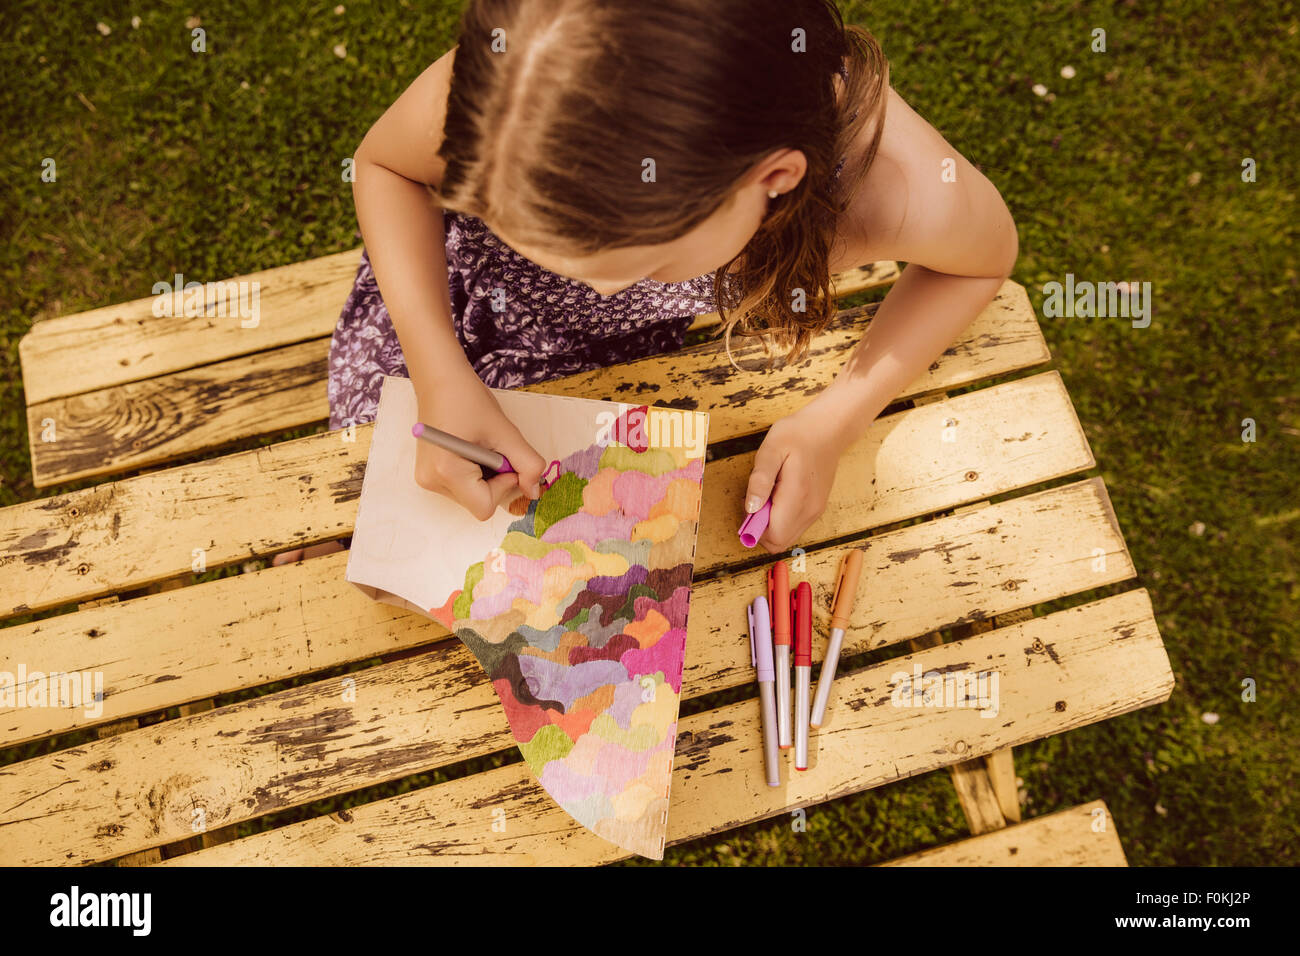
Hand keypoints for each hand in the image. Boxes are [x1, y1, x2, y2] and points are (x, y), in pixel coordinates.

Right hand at [413, 366, 547, 519]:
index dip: (503, 487)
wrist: (440, 379)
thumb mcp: (506, 432)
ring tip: (478, 445)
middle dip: (495, 481)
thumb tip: (534, 492)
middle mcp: (431, 481)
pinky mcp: (428, 474)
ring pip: (471, 496)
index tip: (504, 459)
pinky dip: (474, 473)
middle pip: (478, 503)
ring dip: (485, 477)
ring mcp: (427, 479)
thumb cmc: (469, 399)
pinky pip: (461, 486)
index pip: (485, 507)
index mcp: (447, 472)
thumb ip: (527, 464)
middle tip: (492, 449)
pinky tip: (469, 449)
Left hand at [744, 400, 856, 552]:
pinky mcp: (816, 509)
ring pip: (786, 537)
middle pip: (779, 543)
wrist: (827, 429)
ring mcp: (815, 511)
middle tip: (756, 500)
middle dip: (760, 529)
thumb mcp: (771, 450)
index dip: (754, 529)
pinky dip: (780, 519)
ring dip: (770, 524)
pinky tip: (777, 495)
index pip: (774, 537)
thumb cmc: (797, 435)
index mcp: (797, 497)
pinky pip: (793, 527)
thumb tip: (750, 508)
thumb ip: (760, 480)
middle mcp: (809, 510)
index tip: (749, 507)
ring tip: (767, 494)